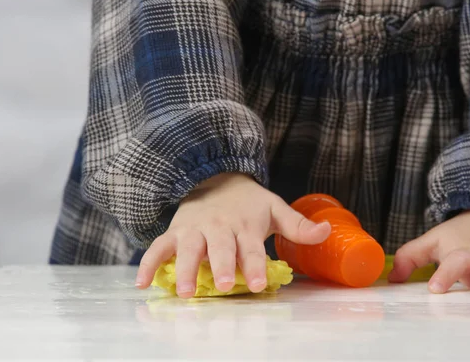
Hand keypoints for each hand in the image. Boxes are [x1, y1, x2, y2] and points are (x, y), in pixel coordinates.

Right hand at [135, 173, 330, 297]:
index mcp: (245, 224)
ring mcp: (195, 228)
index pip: (251, 246)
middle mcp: (219, 226)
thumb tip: (327, 231)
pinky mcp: (176, 231)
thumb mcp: (275, 208)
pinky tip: (142, 284)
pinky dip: (149, 263)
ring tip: (186, 292)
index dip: (255, 265)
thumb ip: (298, 225)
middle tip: (225, 286)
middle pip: (220, 247)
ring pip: (189, 248)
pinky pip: (159, 246)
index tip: (258, 284)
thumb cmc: (248, 202)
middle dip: (223, 266)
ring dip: (186, 269)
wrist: (216, 178)